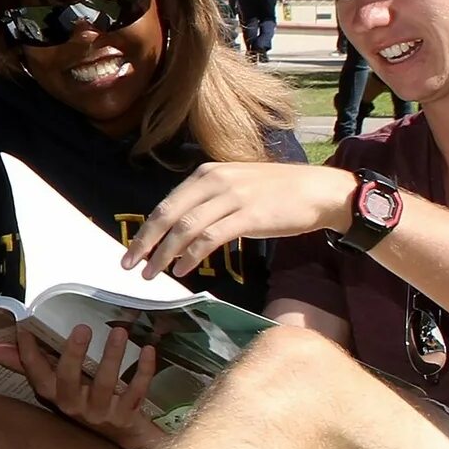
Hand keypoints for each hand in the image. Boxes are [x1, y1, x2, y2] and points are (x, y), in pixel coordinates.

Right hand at [0, 322, 168, 448]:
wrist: (125, 439)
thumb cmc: (86, 403)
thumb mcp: (56, 384)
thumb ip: (26, 363)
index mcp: (55, 396)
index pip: (36, 375)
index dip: (29, 354)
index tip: (24, 329)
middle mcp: (74, 407)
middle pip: (70, 380)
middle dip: (74, 354)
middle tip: (82, 327)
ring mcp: (101, 414)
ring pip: (106, 384)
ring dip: (112, 357)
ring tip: (119, 331)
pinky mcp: (127, 416)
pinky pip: (136, 392)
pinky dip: (144, 371)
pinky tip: (148, 350)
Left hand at [124, 162, 355, 281]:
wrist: (318, 191)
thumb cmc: (275, 193)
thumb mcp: (234, 188)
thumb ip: (206, 203)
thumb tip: (178, 232)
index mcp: (206, 174)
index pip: (166, 204)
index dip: (146, 230)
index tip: (131, 251)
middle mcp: (214, 181)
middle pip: (168, 215)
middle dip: (146, 242)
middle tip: (130, 265)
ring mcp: (232, 197)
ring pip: (186, 228)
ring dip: (165, 254)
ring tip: (153, 274)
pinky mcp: (248, 215)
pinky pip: (210, 238)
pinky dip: (192, 255)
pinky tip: (182, 269)